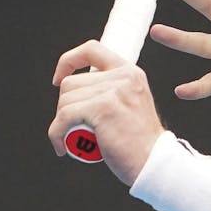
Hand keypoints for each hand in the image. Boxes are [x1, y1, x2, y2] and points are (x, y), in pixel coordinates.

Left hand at [48, 41, 164, 185]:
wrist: (154, 161)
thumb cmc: (138, 142)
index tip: (58, 79)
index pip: (92, 49)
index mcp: (130, 72)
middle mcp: (124, 76)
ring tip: (73, 138)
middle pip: (70, 82)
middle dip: (65, 108)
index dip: (69, 60)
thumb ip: (110, 91)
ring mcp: (114, 91)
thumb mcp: (129, 104)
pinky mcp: (103, 108)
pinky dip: (57, 133)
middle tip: (75, 127)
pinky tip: (63, 147)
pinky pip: (64, 117)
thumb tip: (75, 89)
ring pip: (65, 100)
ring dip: (61, 123)